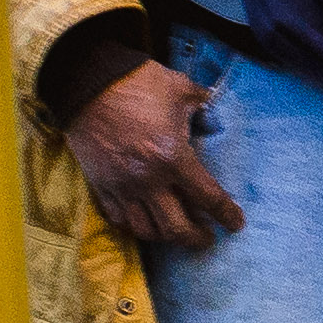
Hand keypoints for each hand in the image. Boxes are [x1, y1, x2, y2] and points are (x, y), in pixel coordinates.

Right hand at [72, 58, 239, 252]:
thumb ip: (203, 104)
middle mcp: (147, 180)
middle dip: (197, 238)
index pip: (208, 198)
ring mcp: (120, 186)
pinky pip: (118, 218)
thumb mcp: (183, 90)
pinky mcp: (99, 185)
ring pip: (145, 230)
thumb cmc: (139, 84)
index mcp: (173, 158)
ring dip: (166, 236)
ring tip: (178, 231)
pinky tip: (146, 221)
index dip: (226, 214)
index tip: (235, 224)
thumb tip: (214, 107)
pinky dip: (135, 225)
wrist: (86, 84)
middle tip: (208, 237)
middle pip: (176, 228)